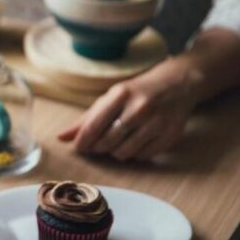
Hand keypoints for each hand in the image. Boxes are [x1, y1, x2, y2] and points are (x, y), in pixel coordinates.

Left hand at [58, 59, 197, 160]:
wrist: (178, 84)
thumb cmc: (136, 92)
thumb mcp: (111, 97)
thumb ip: (86, 119)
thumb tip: (61, 137)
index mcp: (121, 94)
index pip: (94, 125)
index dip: (82, 141)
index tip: (78, 148)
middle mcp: (140, 107)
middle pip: (107, 142)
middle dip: (98, 148)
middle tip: (98, 145)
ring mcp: (157, 122)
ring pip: (124, 152)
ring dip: (115, 152)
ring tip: (116, 143)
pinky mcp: (170, 135)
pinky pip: (143, 156)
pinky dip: (134, 154)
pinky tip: (135, 143)